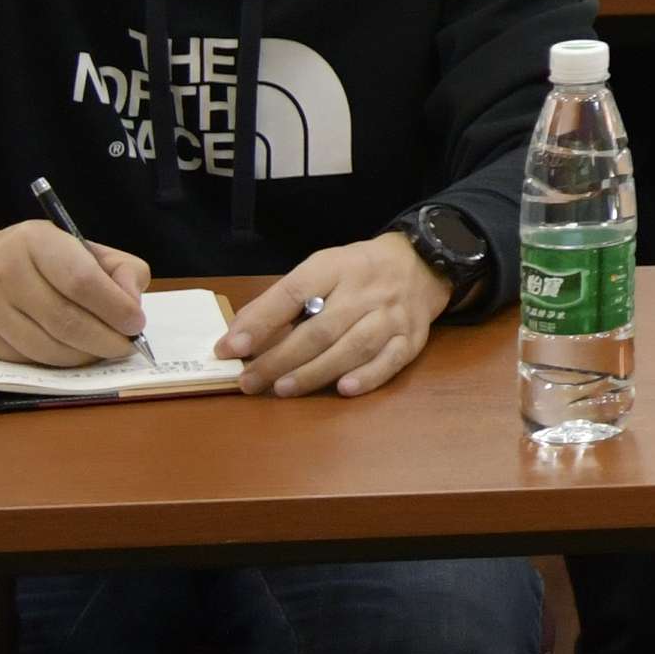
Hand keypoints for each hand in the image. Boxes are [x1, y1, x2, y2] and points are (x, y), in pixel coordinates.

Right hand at [0, 215, 151, 368]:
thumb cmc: (34, 259)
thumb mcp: (77, 246)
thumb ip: (118, 269)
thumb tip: (132, 304)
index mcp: (35, 240)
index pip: (82, 280)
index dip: (114, 307)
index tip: (136, 323)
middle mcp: (3, 271)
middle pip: (65, 320)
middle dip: (105, 340)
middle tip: (125, 346)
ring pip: (46, 348)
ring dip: (83, 357)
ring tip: (101, 351)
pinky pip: (25, 360)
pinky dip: (55, 363)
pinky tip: (69, 354)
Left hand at [224, 232, 451, 398]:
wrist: (423, 263)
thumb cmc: (359, 271)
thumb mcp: (321, 269)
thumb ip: (283, 301)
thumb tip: (239, 336)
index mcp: (337, 267)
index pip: (295, 292)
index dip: (261, 321)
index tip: (231, 347)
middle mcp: (367, 291)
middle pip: (321, 328)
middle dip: (280, 358)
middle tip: (249, 381)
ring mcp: (393, 316)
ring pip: (353, 347)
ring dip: (315, 372)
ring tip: (283, 389)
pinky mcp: (412, 338)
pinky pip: (390, 361)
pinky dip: (368, 377)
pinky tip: (344, 389)